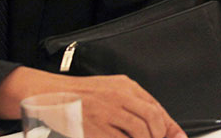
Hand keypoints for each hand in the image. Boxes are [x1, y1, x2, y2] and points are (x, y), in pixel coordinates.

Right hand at [0, 67, 185, 137]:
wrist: (50, 95)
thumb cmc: (83, 94)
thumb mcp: (113, 90)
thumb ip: (137, 104)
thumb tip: (163, 125)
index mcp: (125, 86)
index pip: (156, 108)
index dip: (170, 127)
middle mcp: (118, 97)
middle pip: (151, 121)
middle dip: (158, 136)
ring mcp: (105, 113)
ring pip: (139, 132)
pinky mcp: (93, 129)